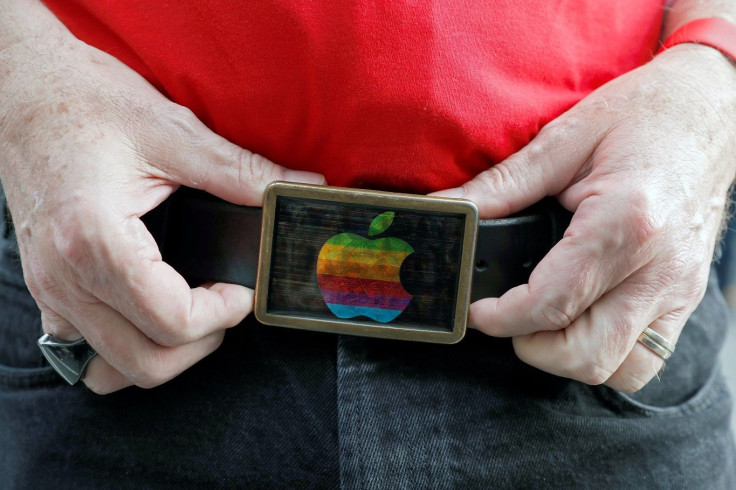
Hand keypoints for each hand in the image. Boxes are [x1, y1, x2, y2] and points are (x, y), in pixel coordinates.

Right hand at [0, 29, 322, 392]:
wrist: (23, 90)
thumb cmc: (86, 102)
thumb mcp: (173, 132)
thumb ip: (242, 171)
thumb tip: (299, 188)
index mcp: (95, 239)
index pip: (172, 322)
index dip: (225, 313)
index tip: (243, 289)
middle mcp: (64, 277)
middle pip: (146, 362)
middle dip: (202, 342)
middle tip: (225, 304)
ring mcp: (49, 289)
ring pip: (111, 371)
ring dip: (163, 355)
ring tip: (191, 315)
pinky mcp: (46, 288)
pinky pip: (81, 350)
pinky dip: (122, 348)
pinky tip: (148, 313)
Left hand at [433, 45, 735, 391]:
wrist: (711, 106)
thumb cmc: (645, 114)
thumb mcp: (564, 139)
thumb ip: (503, 184)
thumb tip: (451, 210)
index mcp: (627, 221)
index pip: (553, 303)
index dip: (501, 317)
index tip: (476, 311)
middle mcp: (661, 267)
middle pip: (586, 353)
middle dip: (531, 345)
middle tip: (506, 316)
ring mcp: (680, 288)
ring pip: (620, 370)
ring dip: (569, 356)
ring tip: (542, 319)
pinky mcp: (687, 296)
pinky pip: (646, 358)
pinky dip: (606, 355)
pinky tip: (582, 320)